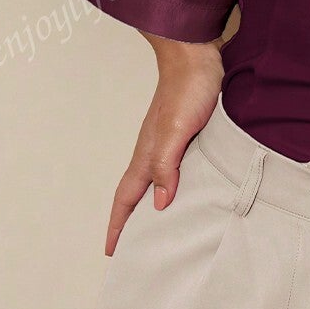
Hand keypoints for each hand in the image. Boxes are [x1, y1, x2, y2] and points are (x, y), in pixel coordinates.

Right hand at [105, 37, 222, 254]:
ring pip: (154, 184)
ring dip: (151, 207)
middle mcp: (153, 152)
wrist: (197, 56)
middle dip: (130, 223)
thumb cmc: (188, 89)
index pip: (127, 199)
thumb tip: (160, 204)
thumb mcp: (178, 131)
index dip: (118, 226)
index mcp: (147, 155)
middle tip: (131, 251)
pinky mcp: (183, 136)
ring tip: (158, 231)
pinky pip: (172, 171)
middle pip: (136, 195)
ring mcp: (167, 144)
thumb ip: (167, 165)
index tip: (111, 252)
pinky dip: (172, 188)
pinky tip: (186, 194)